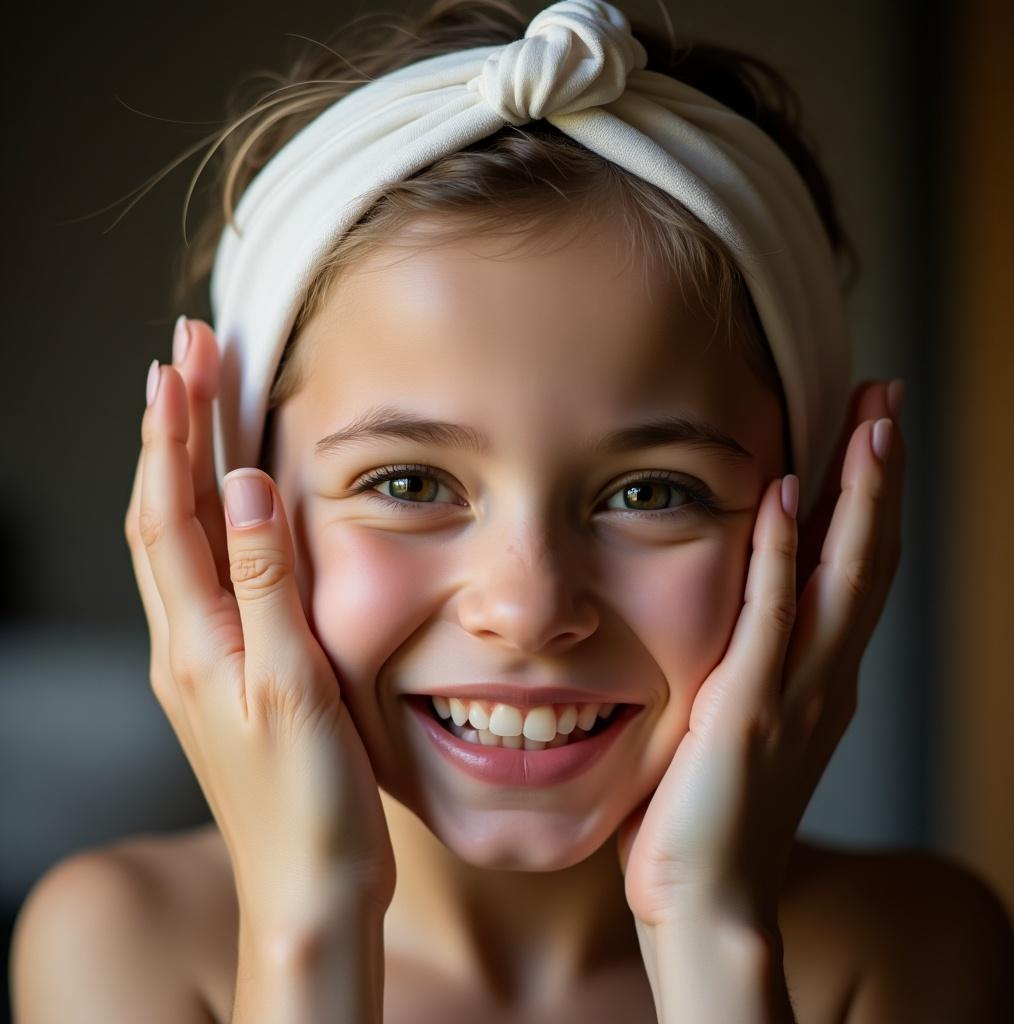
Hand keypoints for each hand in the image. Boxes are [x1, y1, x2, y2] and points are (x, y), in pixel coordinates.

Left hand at [124, 317, 395, 938]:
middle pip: (167, 515)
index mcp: (196, 641)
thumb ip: (267, 585)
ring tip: (201, 406)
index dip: (173, 436)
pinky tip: (234, 504)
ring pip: (186, 542)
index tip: (183, 363)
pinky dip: (217, 522)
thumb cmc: (307, 800)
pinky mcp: (238, 673)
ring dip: (187, 468)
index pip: (171, 514)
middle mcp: (188, 642)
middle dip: (174, 430)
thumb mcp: (291, 686)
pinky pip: (214, 576)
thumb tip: (247, 489)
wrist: (308, 884)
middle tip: (190, 355)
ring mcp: (208, 658)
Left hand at [616, 379, 904, 929]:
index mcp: (818, 678)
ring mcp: (796, 690)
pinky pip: (770, 614)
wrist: (708, 905)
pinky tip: (782, 493)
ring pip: (839, 572)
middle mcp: (824, 675)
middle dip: (878, 473)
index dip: (867, 499)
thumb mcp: (736, 730)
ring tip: (868, 421)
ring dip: (855, 493)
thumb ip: (743, 672)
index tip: (868, 432)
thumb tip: (730, 627)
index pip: (851, 569)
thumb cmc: (708, 821)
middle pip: (866, 555)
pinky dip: (781, 551)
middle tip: (886, 397)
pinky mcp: (751, 706)